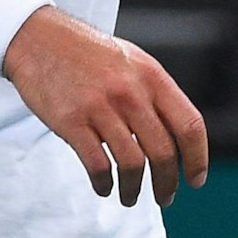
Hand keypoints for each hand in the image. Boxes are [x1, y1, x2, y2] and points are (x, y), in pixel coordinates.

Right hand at [3, 7, 209, 207]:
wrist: (40, 39)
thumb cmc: (90, 53)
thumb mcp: (134, 62)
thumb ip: (155, 93)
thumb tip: (177, 133)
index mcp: (153, 77)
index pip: (189, 124)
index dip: (197, 158)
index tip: (196, 179)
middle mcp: (131, 92)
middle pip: (163, 151)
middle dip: (167, 182)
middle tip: (165, 197)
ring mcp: (101, 107)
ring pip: (132, 163)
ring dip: (134, 189)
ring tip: (130, 197)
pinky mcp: (72, 122)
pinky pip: (97, 164)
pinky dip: (104, 183)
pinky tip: (104, 187)